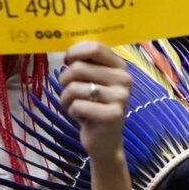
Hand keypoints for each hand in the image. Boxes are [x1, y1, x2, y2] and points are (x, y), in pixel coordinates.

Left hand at [58, 41, 130, 165]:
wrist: (104, 141)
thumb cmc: (93, 106)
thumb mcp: (91, 81)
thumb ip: (85, 63)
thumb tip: (68, 52)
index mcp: (119, 66)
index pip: (94, 48)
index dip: (74, 53)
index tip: (67, 62)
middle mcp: (124, 79)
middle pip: (79, 68)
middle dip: (64, 80)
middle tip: (68, 90)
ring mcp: (120, 97)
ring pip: (75, 87)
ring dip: (66, 98)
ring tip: (73, 105)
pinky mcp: (112, 115)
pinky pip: (77, 105)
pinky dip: (71, 111)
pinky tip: (81, 117)